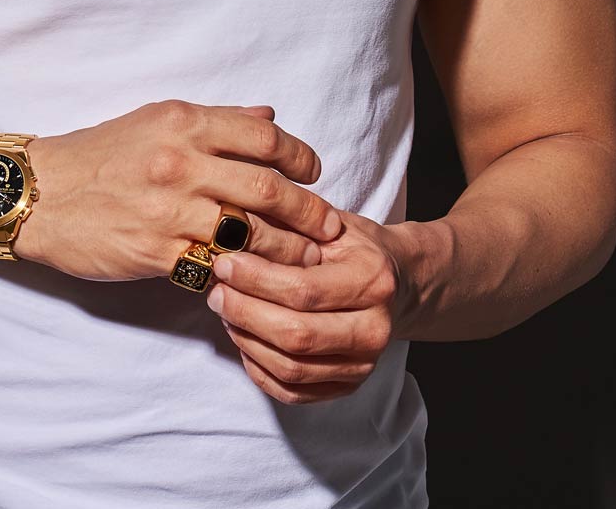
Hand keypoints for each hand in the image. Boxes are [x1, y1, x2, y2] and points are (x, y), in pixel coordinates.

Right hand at [13, 98, 342, 281]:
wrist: (41, 193)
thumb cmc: (100, 154)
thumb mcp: (155, 120)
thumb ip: (217, 121)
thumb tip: (269, 117)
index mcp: (183, 122)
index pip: (263, 136)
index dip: (300, 156)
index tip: (314, 172)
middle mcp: (180, 161)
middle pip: (267, 187)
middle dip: (309, 210)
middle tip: (330, 225)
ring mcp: (169, 209)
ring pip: (250, 233)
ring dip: (288, 250)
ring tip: (308, 260)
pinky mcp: (156, 252)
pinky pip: (215, 266)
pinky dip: (243, 275)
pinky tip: (258, 281)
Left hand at [205, 208, 408, 404]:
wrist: (398, 281)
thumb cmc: (354, 246)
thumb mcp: (329, 223)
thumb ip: (288, 229)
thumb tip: (234, 232)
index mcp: (373, 280)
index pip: (303, 290)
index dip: (255, 280)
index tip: (224, 263)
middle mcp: (375, 329)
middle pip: (296, 335)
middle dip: (244, 313)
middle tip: (216, 291)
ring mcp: (364, 364)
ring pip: (291, 368)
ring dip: (247, 340)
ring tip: (226, 312)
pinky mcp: (349, 386)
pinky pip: (293, 391)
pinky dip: (259, 368)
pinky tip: (244, 338)